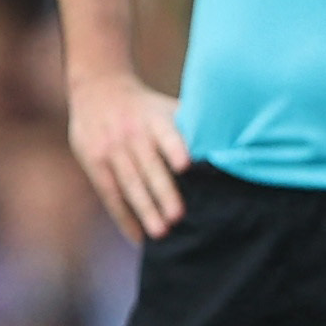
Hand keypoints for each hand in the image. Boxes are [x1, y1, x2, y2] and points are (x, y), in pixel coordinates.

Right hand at [67, 71, 189, 241]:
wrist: (98, 89)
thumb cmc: (146, 107)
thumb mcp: (165, 108)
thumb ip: (192, 128)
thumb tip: (232, 151)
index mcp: (154, 119)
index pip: (165, 134)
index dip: (175, 148)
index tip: (186, 166)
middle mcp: (131, 134)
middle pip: (148, 166)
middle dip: (162, 192)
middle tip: (178, 216)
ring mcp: (110, 149)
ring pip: (129, 183)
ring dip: (144, 210)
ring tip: (160, 233)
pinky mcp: (93, 162)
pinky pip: (110, 194)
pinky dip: (124, 217)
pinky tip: (138, 236)